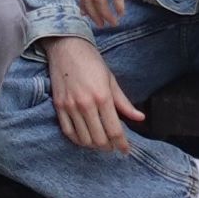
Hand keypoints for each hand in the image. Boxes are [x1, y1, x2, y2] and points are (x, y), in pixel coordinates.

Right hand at [44, 37, 146, 152]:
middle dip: (109, 147)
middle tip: (113, 146)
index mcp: (103, 97)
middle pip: (100, 138)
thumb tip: (140, 118)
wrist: (66, 46)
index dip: (122, 144)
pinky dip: (77, 140)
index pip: (115, 130)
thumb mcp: (111, 80)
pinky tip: (84, 139)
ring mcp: (70, 106)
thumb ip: (124, 102)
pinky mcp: (58, 106)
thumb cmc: (91, 61)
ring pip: (84, 138)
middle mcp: (86, 104)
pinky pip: (68, 131)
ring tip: (100, 143)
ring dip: (94, 145)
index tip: (126, 151)